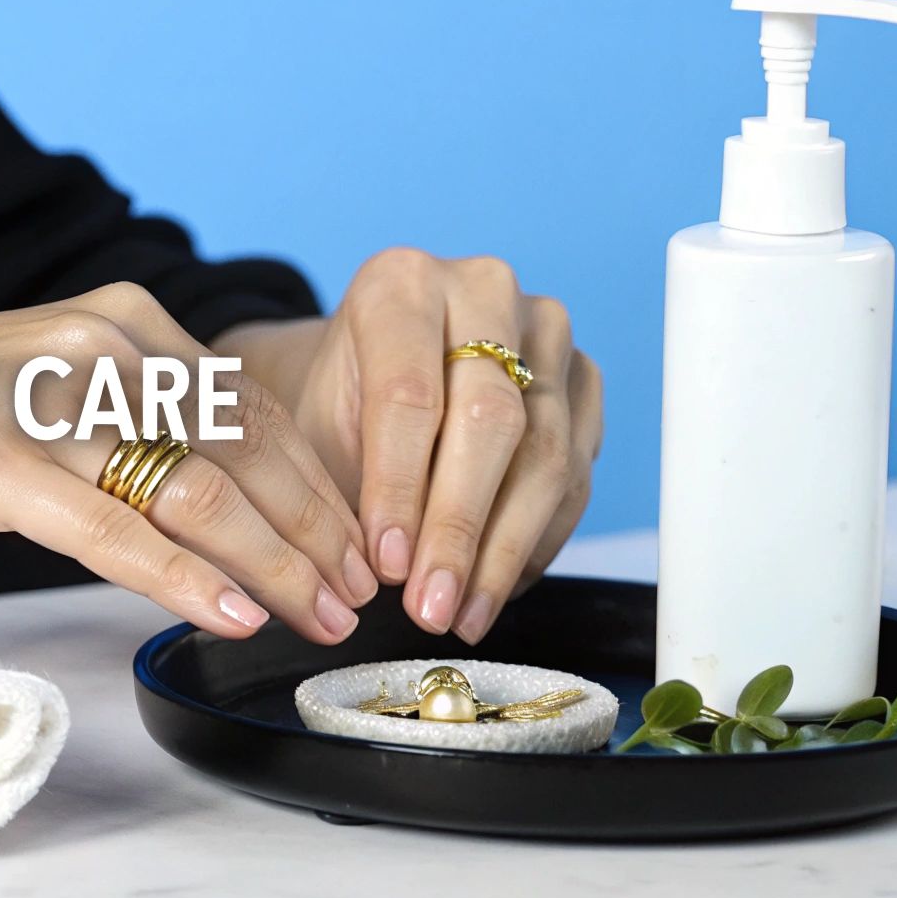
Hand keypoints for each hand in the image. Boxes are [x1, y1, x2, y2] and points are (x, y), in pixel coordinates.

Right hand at [0, 283, 374, 643]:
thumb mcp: (49, 396)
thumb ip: (134, 426)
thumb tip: (227, 500)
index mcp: (121, 320)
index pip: (252, 407)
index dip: (315, 484)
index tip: (351, 545)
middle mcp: (98, 344)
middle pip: (245, 446)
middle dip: (314, 531)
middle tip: (354, 596)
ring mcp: (49, 397)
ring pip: (197, 489)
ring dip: (272, 563)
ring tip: (316, 618)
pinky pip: (117, 529)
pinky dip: (186, 578)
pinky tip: (233, 615)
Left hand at [220, 249, 602, 643]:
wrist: (371, 370)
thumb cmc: (337, 401)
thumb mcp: (312, 431)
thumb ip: (342, 490)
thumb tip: (384, 573)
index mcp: (400, 284)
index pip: (410, 395)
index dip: (401, 490)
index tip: (389, 566)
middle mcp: (483, 290)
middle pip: (491, 422)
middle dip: (460, 530)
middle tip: (431, 606)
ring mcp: (546, 332)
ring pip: (548, 452)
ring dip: (504, 549)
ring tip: (463, 613)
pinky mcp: (583, 378)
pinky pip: (578, 471)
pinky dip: (538, 540)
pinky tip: (497, 586)